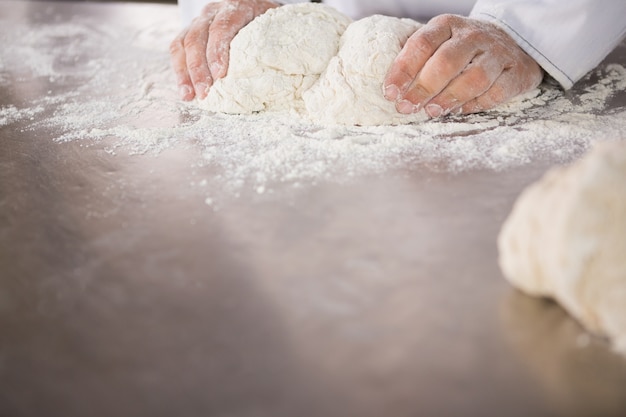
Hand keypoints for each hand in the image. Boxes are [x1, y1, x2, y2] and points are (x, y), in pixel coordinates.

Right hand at [169, 0, 278, 100]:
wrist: (259, 13)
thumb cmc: (269, 26)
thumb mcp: (276, 30)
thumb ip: (273, 44)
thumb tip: (277, 70)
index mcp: (238, 6)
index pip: (222, 27)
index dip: (218, 51)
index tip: (220, 75)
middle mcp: (214, 11)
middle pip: (198, 37)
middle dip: (199, 68)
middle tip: (205, 92)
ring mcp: (200, 21)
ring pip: (183, 43)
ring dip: (185, 73)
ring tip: (189, 95)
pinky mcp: (191, 32)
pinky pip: (178, 49)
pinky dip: (180, 71)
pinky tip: (185, 91)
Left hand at [383, 14, 543, 116]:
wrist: (513, 43)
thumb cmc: (462, 50)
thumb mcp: (439, 43)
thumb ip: (416, 60)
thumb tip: (390, 90)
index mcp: (447, 25)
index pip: (422, 43)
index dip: (403, 69)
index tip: (390, 92)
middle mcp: (473, 35)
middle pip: (447, 61)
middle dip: (423, 87)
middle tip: (407, 107)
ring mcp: (497, 54)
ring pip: (474, 78)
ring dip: (449, 98)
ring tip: (432, 111)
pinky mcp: (516, 73)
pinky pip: (496, 93)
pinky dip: (475, 105)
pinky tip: (459, 111)